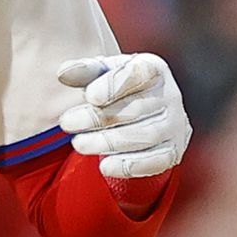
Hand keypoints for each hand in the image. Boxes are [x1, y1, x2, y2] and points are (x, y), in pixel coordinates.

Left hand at [56, 52, 191, 182]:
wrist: (147, 114)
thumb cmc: (119, 90)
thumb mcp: (102, 75)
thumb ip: (84, 72)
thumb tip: (64, 73)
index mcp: (152, 70)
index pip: (139, 74)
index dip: (114, 86)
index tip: (90, 96)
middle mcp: (169, 96)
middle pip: (137, 108)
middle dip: (98, 118)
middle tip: (67, 123)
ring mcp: (173, 125)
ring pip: (145, 136)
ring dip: (108, 142)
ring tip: (79, 144)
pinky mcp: (172, 151)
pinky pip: (156, 161)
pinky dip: (130, 165)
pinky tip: (105, 165)